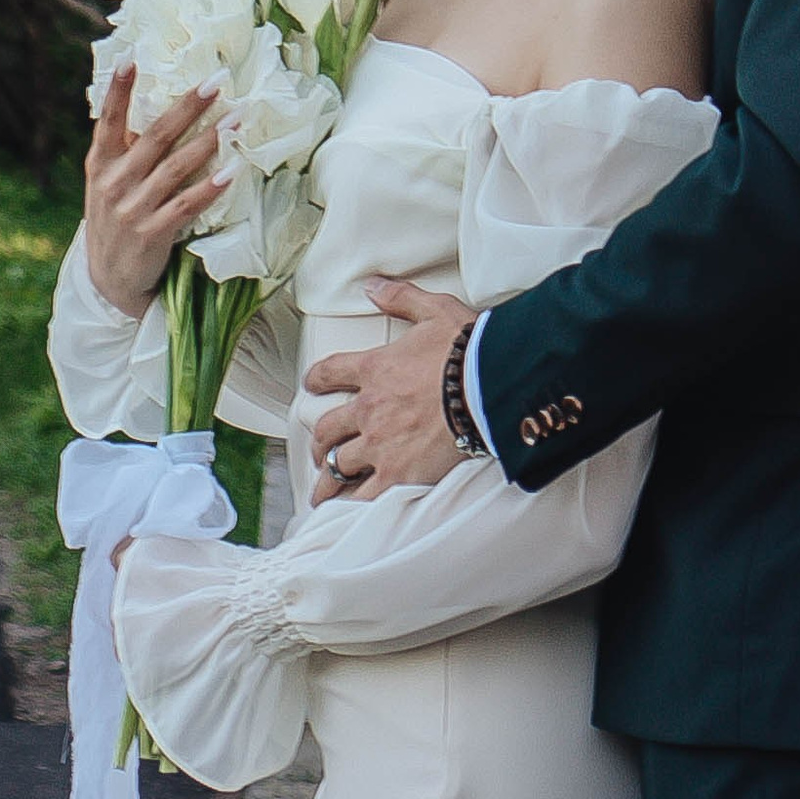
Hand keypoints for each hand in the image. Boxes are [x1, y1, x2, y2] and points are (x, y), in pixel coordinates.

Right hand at [83, 67, 224, 316]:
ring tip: (237, 120)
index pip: (108, 120)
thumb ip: (126, 149)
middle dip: (189, 106)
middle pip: (155, 136)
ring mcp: (131, 209)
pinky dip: (209, 187)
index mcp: (100, 164)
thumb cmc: (116, 217)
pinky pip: (186, 205)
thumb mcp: (108, 182)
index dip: (119, 90)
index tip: (131, 57)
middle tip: (217, 81)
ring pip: (176, 167)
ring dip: (209, 141)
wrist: (108, 280)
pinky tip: (231, 170)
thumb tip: (157, 101)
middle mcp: (113, 183)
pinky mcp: (150, 234)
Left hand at [302, 283, 478, 499]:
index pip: (330, 372)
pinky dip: (350, 506)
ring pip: (338, 465)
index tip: (312, 385)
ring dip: (327, 477)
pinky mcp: (397, 475)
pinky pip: (362, 497)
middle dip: (320, 439)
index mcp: (374, 369)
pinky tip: (343, 513)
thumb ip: (400, 297)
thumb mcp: (434, 310)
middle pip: (328, 427)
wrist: (487, 386)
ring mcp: (379, 444)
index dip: (317, 379)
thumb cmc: (467, 349)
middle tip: (319, 448)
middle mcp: (369, 409)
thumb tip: (372, 286)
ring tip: (322, 490)